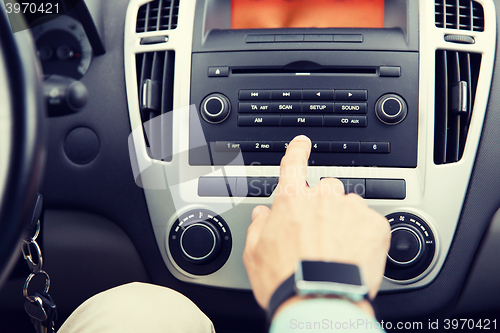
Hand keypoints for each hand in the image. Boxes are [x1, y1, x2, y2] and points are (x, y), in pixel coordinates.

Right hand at [243, 135, 390, 314]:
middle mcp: (322, 197)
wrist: (319, 302)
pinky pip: (369, 221)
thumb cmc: (286, 281)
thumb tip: (262, 215)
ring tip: (337, 250)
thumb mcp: (255, 254)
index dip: (297, 150)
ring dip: (344, 220)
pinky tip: (353, 254)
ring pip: (349, 205)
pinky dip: (363, 235)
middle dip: (322, 206)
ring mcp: (351, 209)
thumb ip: (258, 227)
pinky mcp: (374, 225)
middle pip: (324, 189)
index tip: (302, 144)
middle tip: (319, 234)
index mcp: (292, 200)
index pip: (293, 163)